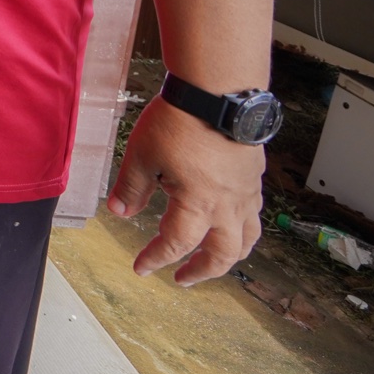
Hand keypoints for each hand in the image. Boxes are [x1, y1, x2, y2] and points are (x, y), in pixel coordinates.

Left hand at [107, 96, 264, 285]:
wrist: (218, 93)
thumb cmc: (179, 121)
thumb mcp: (142, 155)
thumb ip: (131, 188)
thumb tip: (119, 211)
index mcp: (197, 204)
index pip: (175, 244)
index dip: (156, 259)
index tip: (142, 268)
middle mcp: (227, 206)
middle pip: (220, 254)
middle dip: (200, 272)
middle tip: (182, 279)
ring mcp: (245, 193)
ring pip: (245, 240)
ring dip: (227, 257)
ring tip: (211, 262)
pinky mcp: (253, 178)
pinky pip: (254, 216)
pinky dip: (242, 231)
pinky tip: (228, 224)